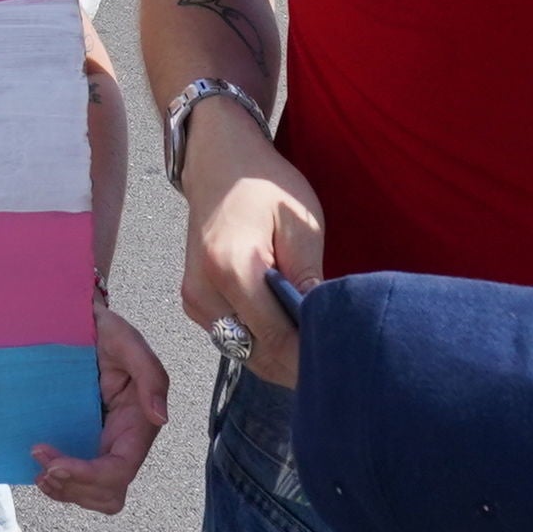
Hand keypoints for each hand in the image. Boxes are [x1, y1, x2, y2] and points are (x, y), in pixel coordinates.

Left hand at [30, 303, 170, 513]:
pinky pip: (75, 481)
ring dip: (64, 491)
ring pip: (91, 494)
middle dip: (75, 489)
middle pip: (108, 493)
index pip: (120, 470)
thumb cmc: (106, 332)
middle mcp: (121, 442)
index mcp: (137, 425)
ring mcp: (101, 446)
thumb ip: (150, 375)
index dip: (89, 476)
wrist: (80, 324)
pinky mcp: (82, 444)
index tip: (55, 465)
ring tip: (40, 471)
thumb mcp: (127, 341)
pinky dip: (57, 485)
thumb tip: (160, 418)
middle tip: (44, 467)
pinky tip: (40, 469)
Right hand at [174, 102, 323, 388]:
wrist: (219, 164)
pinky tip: (287, 335)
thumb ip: (308, 276)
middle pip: (256, 353)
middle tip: (335, 367)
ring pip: (242, 351)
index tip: (339, 366)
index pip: (275, 337)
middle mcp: (204, 290)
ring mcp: (194, 299)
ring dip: (278, 359)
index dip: (308, 359)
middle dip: (295, 366)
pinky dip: (260, 343)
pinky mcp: (193, 301)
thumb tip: (321, 325)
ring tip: (314, 352)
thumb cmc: (265, 187)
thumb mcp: (301, 222)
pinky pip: (230, 337)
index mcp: (232, 267)